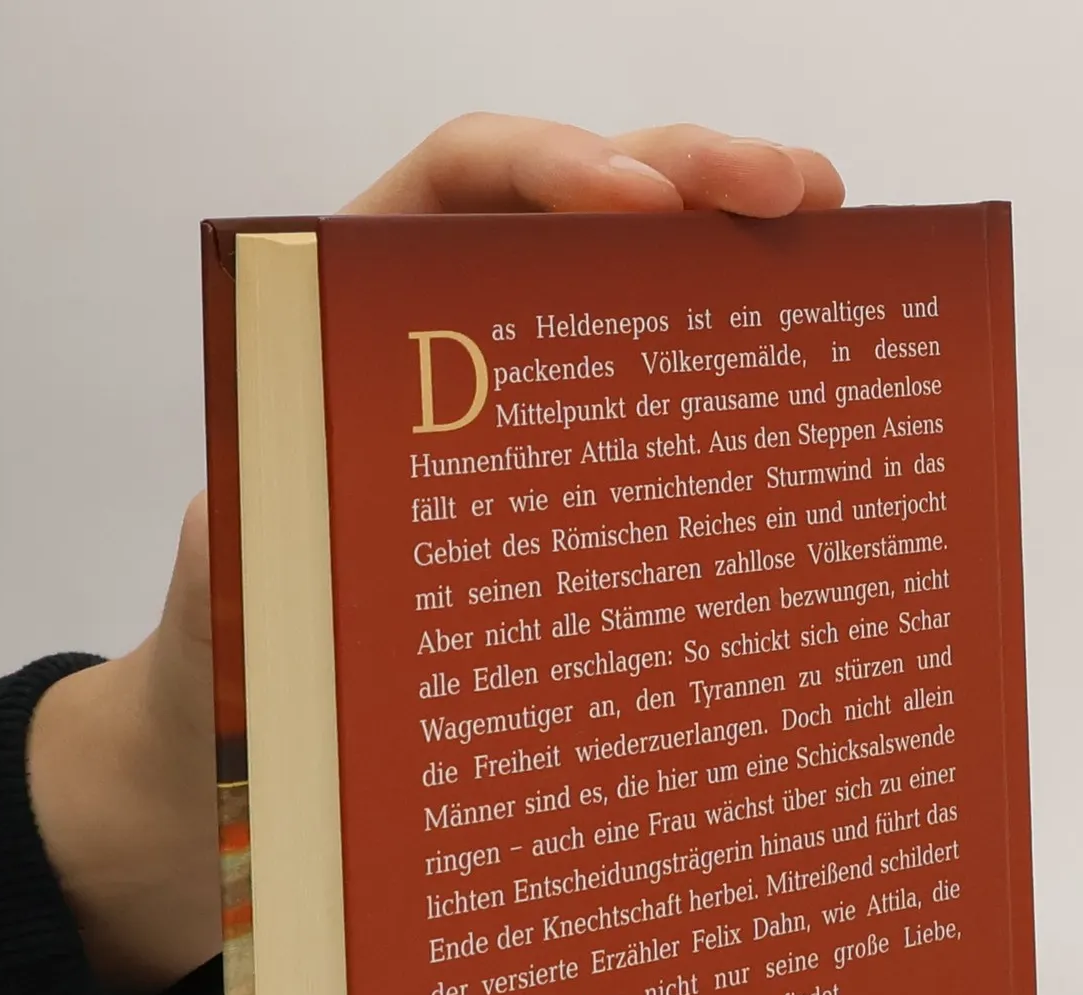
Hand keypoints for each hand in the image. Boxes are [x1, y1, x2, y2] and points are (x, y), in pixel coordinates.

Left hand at [29, 116, 845, 994]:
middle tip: (793, 195)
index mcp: (357, 321)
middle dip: (690, 176)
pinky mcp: (580, 476)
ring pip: (641, 286)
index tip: (634, 201)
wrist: (252, 741)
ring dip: (740, 247)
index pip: (452, 185)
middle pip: (579, 210)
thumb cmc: (240, 659)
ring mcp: (528, 402)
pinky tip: (815, 359)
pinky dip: (739, 361)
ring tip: (841, 237)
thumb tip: (329, 551)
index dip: (545, 166)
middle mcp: (453, 338)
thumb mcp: (243, 590)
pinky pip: (664, 398)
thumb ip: (274, 545)